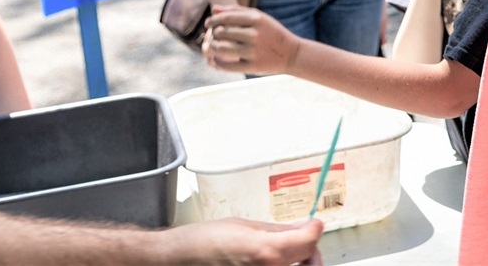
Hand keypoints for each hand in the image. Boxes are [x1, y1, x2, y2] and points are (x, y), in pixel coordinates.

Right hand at [169, 216, 323, 264]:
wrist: (173, 262)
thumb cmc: (199, 244)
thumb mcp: (243, 226)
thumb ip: (277, 231)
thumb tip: (301, 229)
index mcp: (266, 252)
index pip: (310, 241)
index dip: (314, 229)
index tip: (313, 226)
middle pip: (311, 265)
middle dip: (311, 254)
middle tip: (305, 245)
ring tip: (290, 257)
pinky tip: (270, 265)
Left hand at [203, 5, 297, 75]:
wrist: (292, 54)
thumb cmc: (272, 33)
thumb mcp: (260, 18)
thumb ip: (237, 11)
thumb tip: (213, 9)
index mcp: (257, 19)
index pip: (226, 18)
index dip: (213, 21)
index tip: (208, 24)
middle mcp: (255, 34)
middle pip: (221, 32)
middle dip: (213, 34)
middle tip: (214, 36)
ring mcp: (254, 51)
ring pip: (221, 49)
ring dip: (212, 48)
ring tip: (213, 47)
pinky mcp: (253, 66)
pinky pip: (227, 65)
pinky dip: (217, 63)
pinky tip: (216, 61)